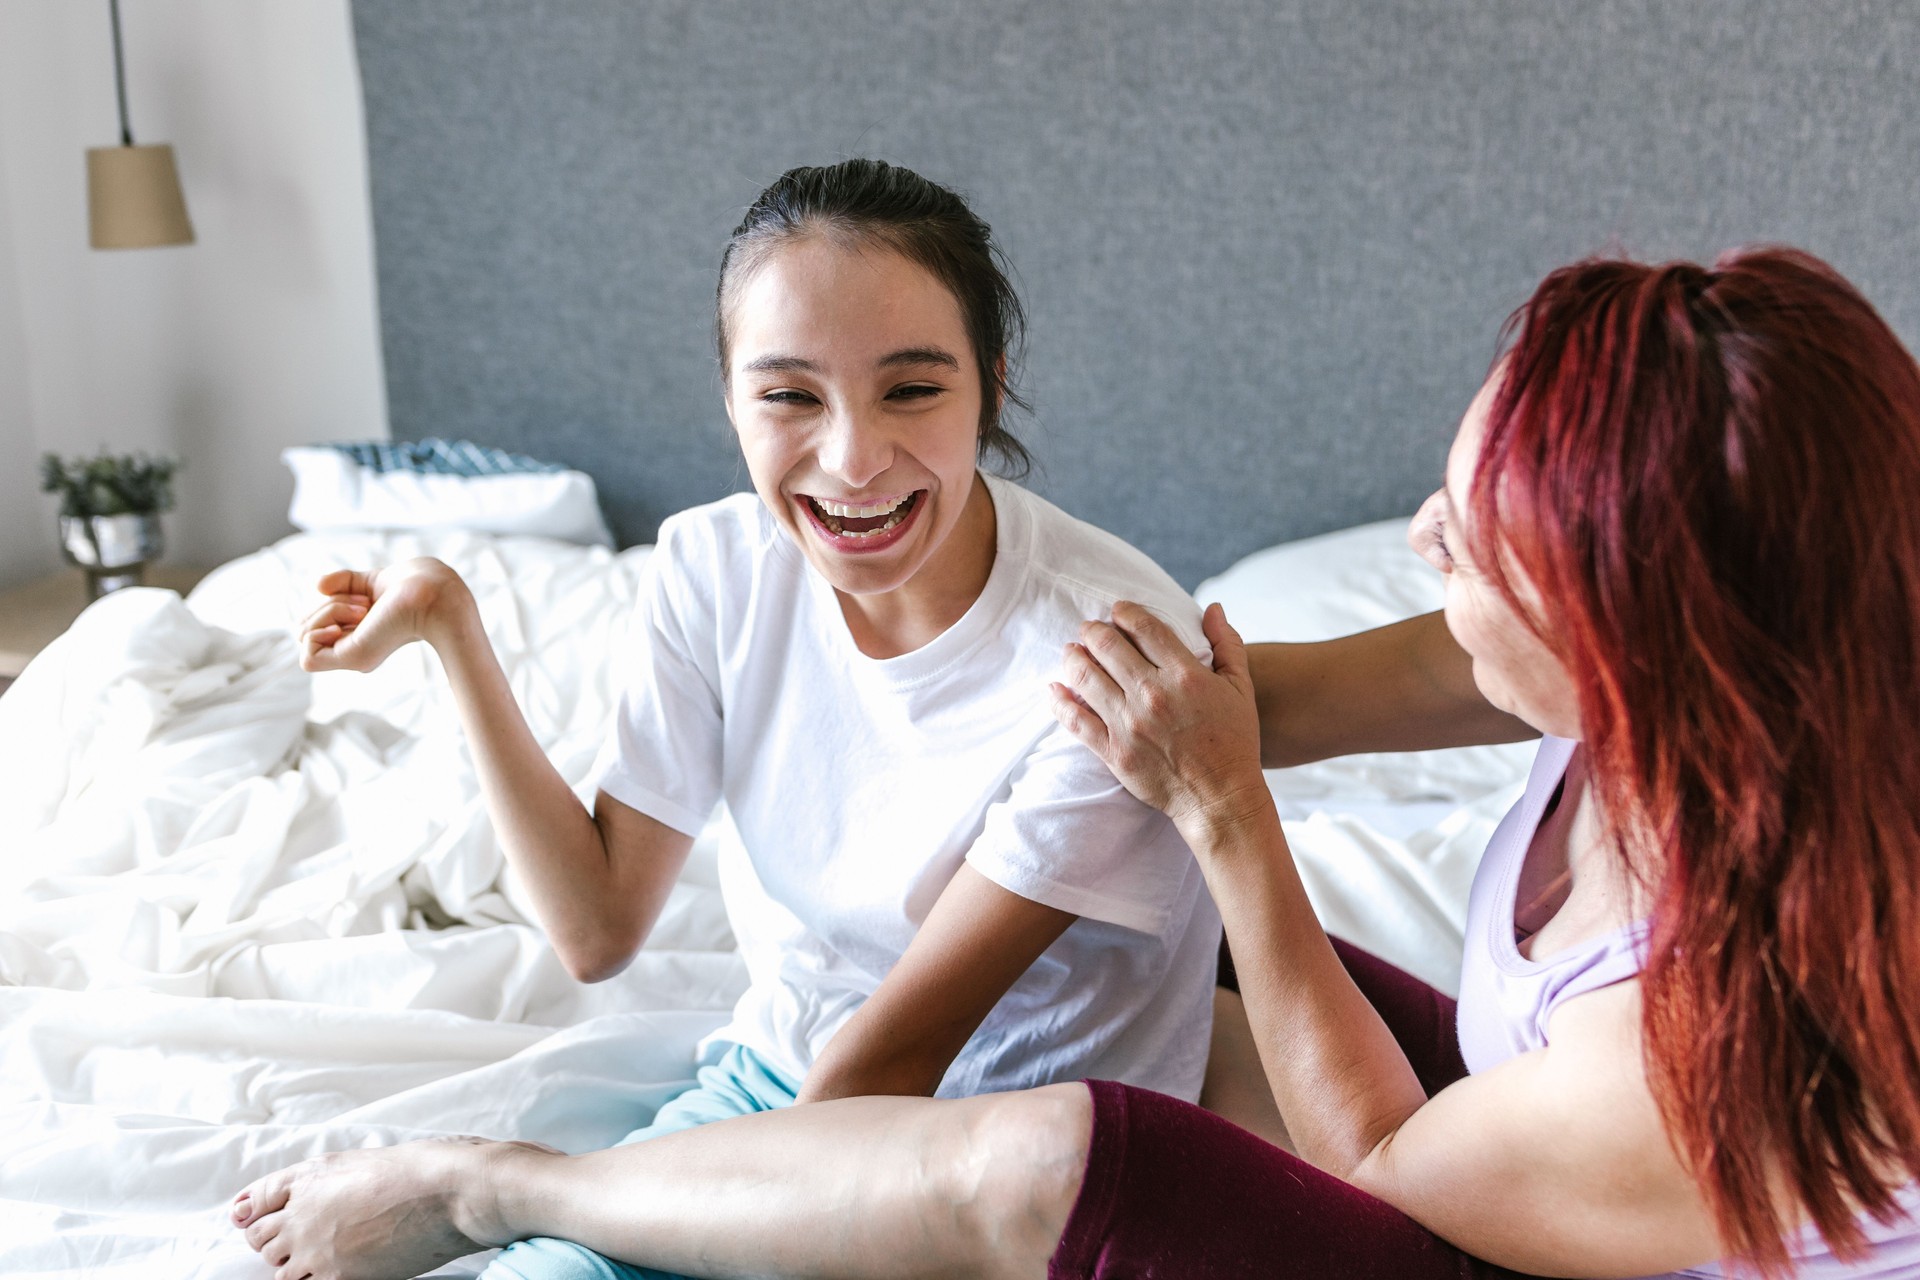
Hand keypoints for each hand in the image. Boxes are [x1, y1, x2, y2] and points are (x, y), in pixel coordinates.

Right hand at [299, 558, 471, 672]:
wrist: (431, 594)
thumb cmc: (412, 586)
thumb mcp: (368, 582)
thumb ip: (343, 583)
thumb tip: (318, 586)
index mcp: (358, 633)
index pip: (314, 622)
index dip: (326, 604)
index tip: (361, 597)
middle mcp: (354, 646)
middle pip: (303, 627)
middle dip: (325, 605)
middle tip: (365, 603)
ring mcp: (352, 654)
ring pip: (303, 636)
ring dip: (327, 611)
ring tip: (364, 609)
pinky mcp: (352, 659)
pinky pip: (307, 659)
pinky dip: (319, 631)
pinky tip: (349, 623)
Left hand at [1050, 601, 1270, 836]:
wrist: (1220, 798)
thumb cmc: (1235, 741)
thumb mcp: (1241, 688)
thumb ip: (1227, 644)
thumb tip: (1212, 607)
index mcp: (1185, 675)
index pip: (1144, 627)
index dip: (1124, 611)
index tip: (1117, 610)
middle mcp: (1153, 695)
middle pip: (1107, 645)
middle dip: (1093, 630)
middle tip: (1089, 628)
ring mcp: (1129, 724)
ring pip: (1085, 676)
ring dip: (1073, 657)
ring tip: (1071, 651)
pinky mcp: (1113, 751)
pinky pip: (1076, 721)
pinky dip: (1060, 701)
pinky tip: (1054, 688)